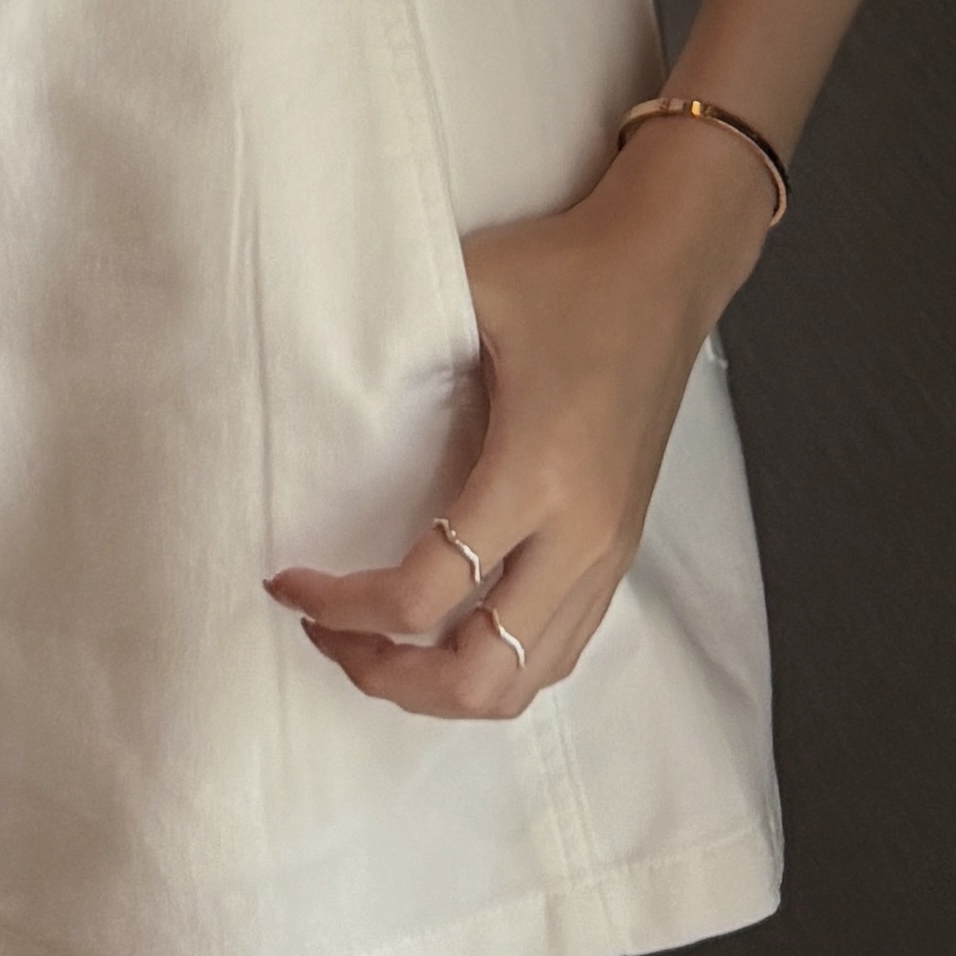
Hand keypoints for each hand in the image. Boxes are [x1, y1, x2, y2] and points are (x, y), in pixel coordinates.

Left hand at [265, 124, 775, 719]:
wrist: (667, 269)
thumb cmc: (566, 274)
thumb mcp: (468, 292)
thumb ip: (394, 342)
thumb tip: (314, 378)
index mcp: (535, 475)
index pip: (425, 595)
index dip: (341, 606)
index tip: (288, 581)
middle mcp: (579, 536)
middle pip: (478, 678)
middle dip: (389, 677)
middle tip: (329, 635)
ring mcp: (608, 555)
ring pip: (522, 684)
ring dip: (439, 686)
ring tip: (377, 645)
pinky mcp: (620, 553)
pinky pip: (556, 655)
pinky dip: (492, 669)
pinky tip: (446, 633)